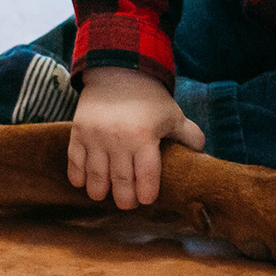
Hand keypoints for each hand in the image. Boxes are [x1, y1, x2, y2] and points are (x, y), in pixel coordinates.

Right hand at [68, 68, 203, 210]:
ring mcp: (95, 137)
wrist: (118, 72)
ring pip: (96, 178)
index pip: (146, 176)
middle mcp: (118, 139)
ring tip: (106, 194)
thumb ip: (189, 137)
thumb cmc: (149, 99)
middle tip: (128, 203)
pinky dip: (79, 178)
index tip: (147, 199)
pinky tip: (86, 183)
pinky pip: (75, 163)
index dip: (146, 194)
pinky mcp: (78, 133)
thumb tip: (201, 158)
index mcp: (144, 136)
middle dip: (125, 200)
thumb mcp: (173, 115)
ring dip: (101, 192)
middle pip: (121, 182)